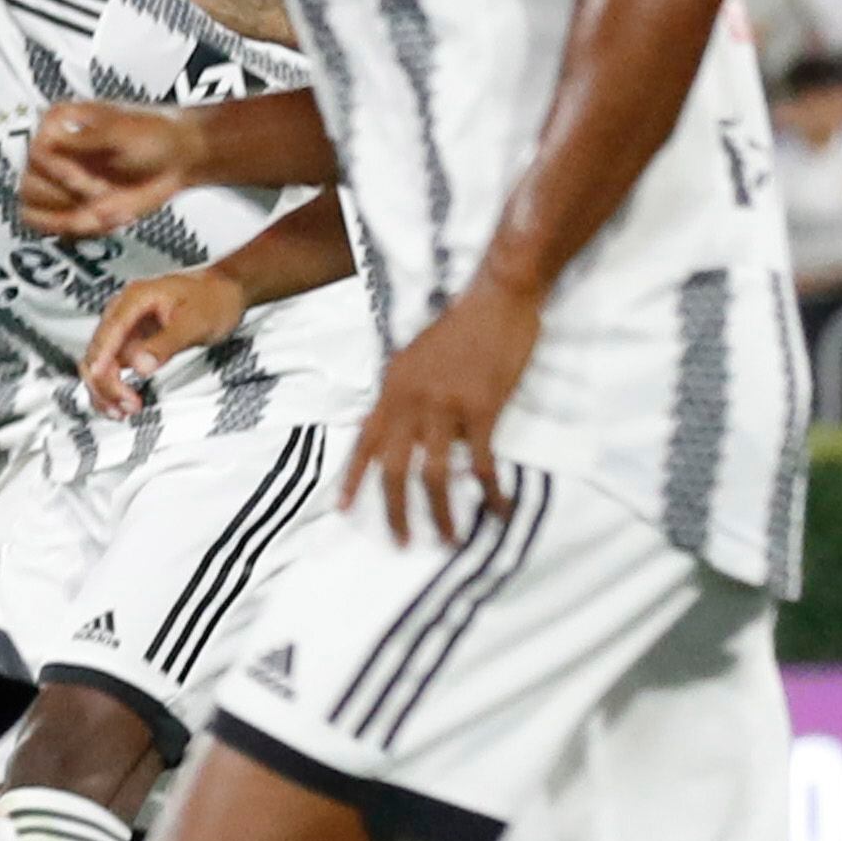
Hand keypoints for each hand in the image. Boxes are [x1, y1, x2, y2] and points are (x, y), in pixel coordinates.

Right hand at [21, 100, 208, 236]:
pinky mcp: (70, 205)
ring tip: (104, 209)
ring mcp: (59, 181)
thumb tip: (58, 143)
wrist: (179, 160)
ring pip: (33, 211)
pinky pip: (52, 228)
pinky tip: (107, 217)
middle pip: (29, 186)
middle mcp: (53, 152)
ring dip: (70, 216)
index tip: (82, 177)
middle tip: (100, 193)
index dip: (59, 171)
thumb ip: (86, 139)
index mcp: (57, 123)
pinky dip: (77, 229)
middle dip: (67, 197)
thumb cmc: (155, 134)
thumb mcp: (121, 129)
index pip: (34, 154)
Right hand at [80, 266, 244, 415]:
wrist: (222, 294)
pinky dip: (111, 387)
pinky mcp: (129, 343)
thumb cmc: (211, 300)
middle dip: (106, 382)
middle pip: (98, 351)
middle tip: (127, 404)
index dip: (102, 358)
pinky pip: (111, 367)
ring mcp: (124, 329)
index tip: (101, 381)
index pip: (109, 331)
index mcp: (135, 299)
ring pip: (100, 363)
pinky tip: (118, 403)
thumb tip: (141, 365)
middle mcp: (123, 312)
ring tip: (122, 410)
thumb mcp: (194, 323)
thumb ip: (166, 344)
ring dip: (105, 389)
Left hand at [346, 278, 544, 543]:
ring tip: (450, 538)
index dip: (352, 477)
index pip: (364, 440)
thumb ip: (404, 393)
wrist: (497, 299)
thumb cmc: (460, 327)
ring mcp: (445, 406)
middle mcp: (411, 400)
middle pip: (392, 468)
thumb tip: (397, 428)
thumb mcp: (414, 358)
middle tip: (401, 541)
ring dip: (440, 513)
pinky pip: (481, 464)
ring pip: (432, 474)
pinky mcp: (482, 410)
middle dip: (394, 511)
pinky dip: (490, 492)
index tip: (342, 508)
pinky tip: (499, 510)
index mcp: (392, 388)